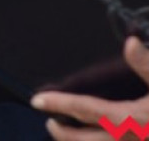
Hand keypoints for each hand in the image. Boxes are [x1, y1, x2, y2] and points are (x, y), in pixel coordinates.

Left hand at [32, 36, 148, 139]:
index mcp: (128, 119)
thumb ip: (147, 64)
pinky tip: (96, 134)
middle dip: (62, 134)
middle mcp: (126, 138)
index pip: (84, 109)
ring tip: (67, 130)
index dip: (58, 104)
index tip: (36, 100)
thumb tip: (129, 42)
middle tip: (49, 122)